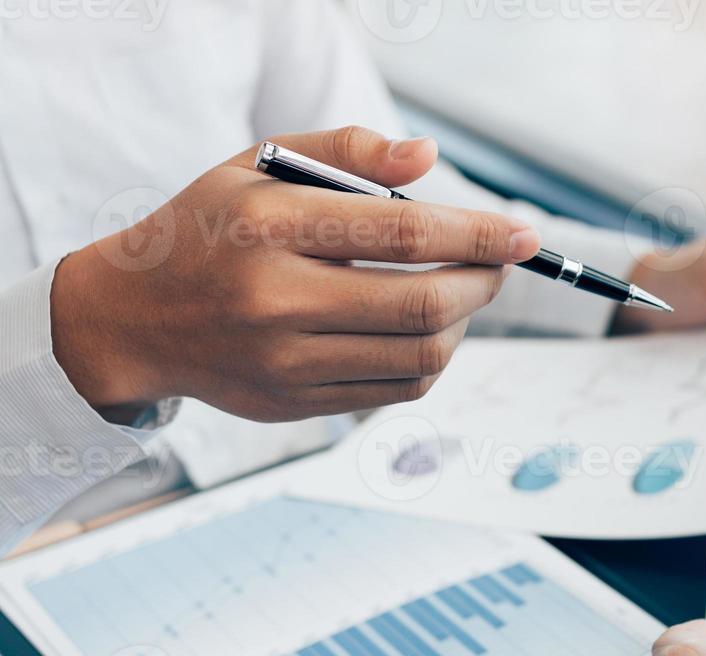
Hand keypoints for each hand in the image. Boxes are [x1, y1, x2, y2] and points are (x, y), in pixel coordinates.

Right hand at [51, 125, 541, 422]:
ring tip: (459, 295)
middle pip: (424, 305)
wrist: (134, 318)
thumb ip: (347, 152)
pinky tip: (425, 331)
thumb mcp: (260, 165)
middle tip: (496, 265)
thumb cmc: (212, 229)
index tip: (523, 236)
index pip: (403, 232)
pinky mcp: (294, 404)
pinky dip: (430, 360)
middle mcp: (276, 299)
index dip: (478, 235)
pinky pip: (396, 390)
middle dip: (482, 284)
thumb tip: (428, 158)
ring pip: (420, 356)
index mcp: (271, 226)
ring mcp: (284, 361)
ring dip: (462, 325)